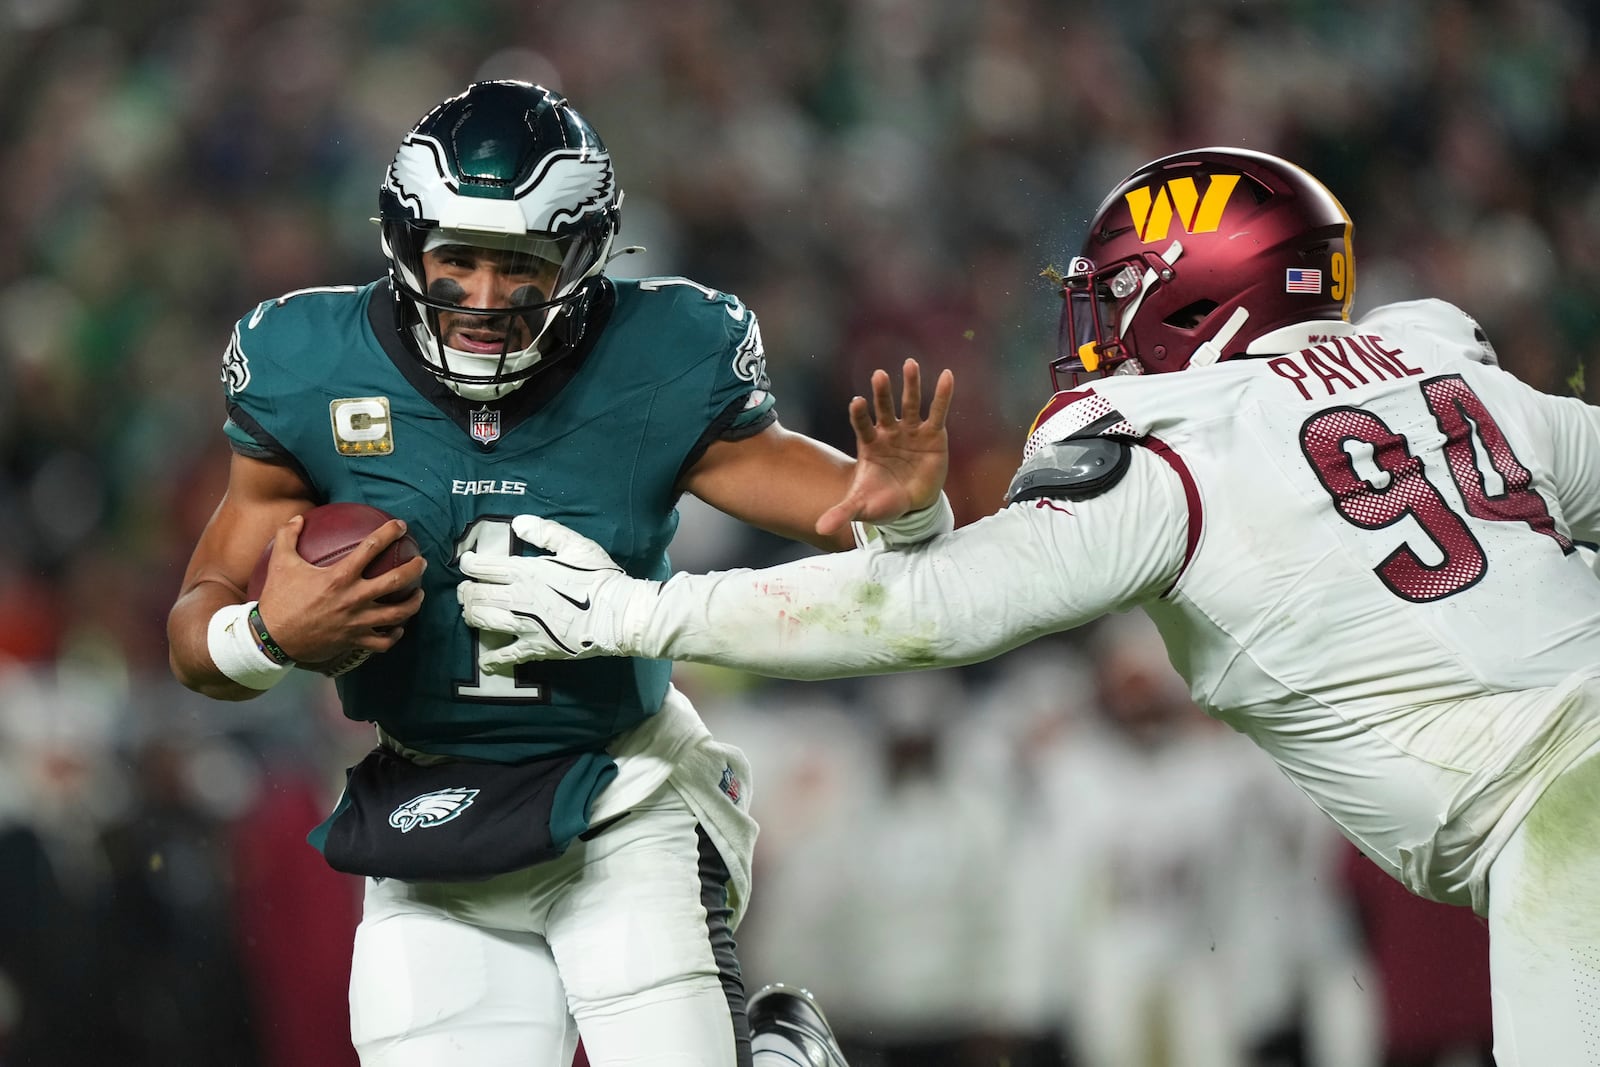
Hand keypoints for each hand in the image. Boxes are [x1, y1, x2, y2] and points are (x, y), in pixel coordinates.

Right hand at [254, 514, 424, 663]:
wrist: (272, 639)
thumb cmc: (278, 600)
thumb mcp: (280, 563)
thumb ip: (288, 536)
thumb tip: (297, 518)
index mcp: (339, 577)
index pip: (372, 547)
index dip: (390, 532)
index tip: (401, 526)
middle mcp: (354, 598)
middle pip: (396, 580)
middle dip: (415, 569)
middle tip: (422, 562)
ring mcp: (357, 622)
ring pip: (398, 614)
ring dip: (413, 603)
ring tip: (419, 595)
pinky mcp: (355, 641)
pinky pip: (384, 641)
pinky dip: (394, 635)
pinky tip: (398, 628)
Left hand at [456, 515, 648, 670]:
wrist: (617, 614)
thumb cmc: (598, 577)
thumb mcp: (575, 545)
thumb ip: (545, 532)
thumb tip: (517, 523)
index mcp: (525, 572)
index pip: (483, 568)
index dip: (469, 564)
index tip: (467, 563)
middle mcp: (517, 599)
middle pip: (477, 596)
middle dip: (466, 592)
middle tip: (466, 590)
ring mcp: (524, 626)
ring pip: (483, 621)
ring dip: (471, 615)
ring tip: (470, 612)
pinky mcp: (536, 648)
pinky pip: (507, 655)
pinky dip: (492, 659)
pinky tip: (485, 661)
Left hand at [815, 358, 955, 537]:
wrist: (911, 506)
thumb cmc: (882, 501)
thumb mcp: (862, 507)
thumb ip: (843, 513)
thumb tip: (819, 529)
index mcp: (870, 445)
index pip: (862, 425)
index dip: (860, 414)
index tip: (857, 402)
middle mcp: (889, 433)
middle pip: (884, 409)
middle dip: (882, 393)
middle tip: (879, 375)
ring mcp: (911, 432)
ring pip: (910, 405)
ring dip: (911, 385)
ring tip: (910, 364)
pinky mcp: (933, 435)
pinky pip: (937, 413)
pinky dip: (943, 395)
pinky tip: (947, 375)